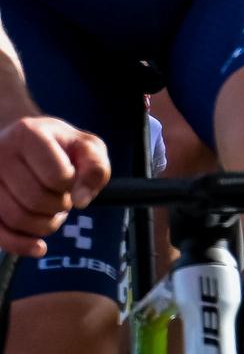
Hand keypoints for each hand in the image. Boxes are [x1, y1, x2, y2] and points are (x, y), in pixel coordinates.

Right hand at [0, 117, 108, 255]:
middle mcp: (0, 154)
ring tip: (53, 212)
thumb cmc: (60, 146)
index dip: (72, 186)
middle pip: (36, 200)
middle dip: (60, 207)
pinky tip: (39, 247)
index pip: (57, 176)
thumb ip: (95, 167)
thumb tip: (82, 200)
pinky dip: (21, 245)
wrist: (23, 144)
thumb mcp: (86, 146)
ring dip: (45, 225)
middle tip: (64, 199)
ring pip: (16, 218)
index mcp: (28, 133)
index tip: (72, 181)